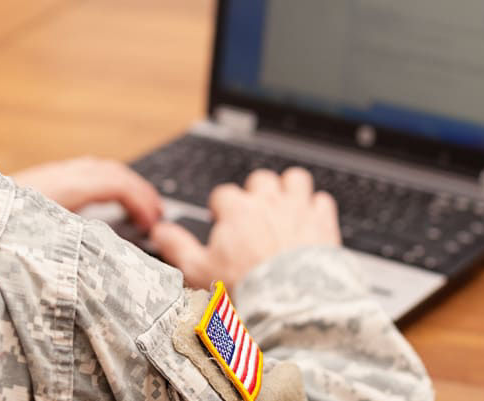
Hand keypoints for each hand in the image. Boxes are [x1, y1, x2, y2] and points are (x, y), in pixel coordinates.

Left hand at [12, 157, 162, 230]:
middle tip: (157, 217)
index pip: (115, 182)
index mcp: (60, 188)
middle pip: (109, 170)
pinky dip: (105, 187)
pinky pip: (82, 175)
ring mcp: (44, 176)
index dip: (142, 201)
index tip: (154, 226)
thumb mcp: (44, 244)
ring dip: (123, 187)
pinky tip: (104, 208)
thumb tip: (117, 249)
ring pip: (96, 169)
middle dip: (139, 191)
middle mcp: (55, 175)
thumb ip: (82, 244)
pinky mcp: (35, 184)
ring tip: (138, 211)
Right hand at [150, 167, 340, 288]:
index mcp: (237, 210)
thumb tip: (159, 231)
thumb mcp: (198, 272)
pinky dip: (316, 209)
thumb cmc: (245, 288)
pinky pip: (322, 200)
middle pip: (259, 180)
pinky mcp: (323, 222)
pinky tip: (310, 224)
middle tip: (254, 218)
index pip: (224, 195)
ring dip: (289, 191)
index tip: (223, 225)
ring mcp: (298, 209)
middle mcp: (268, 202)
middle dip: (256, 194)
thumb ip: (177, 247)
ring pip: (294, 179)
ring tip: (284, 210)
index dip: (221, 210)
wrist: (292, 303)